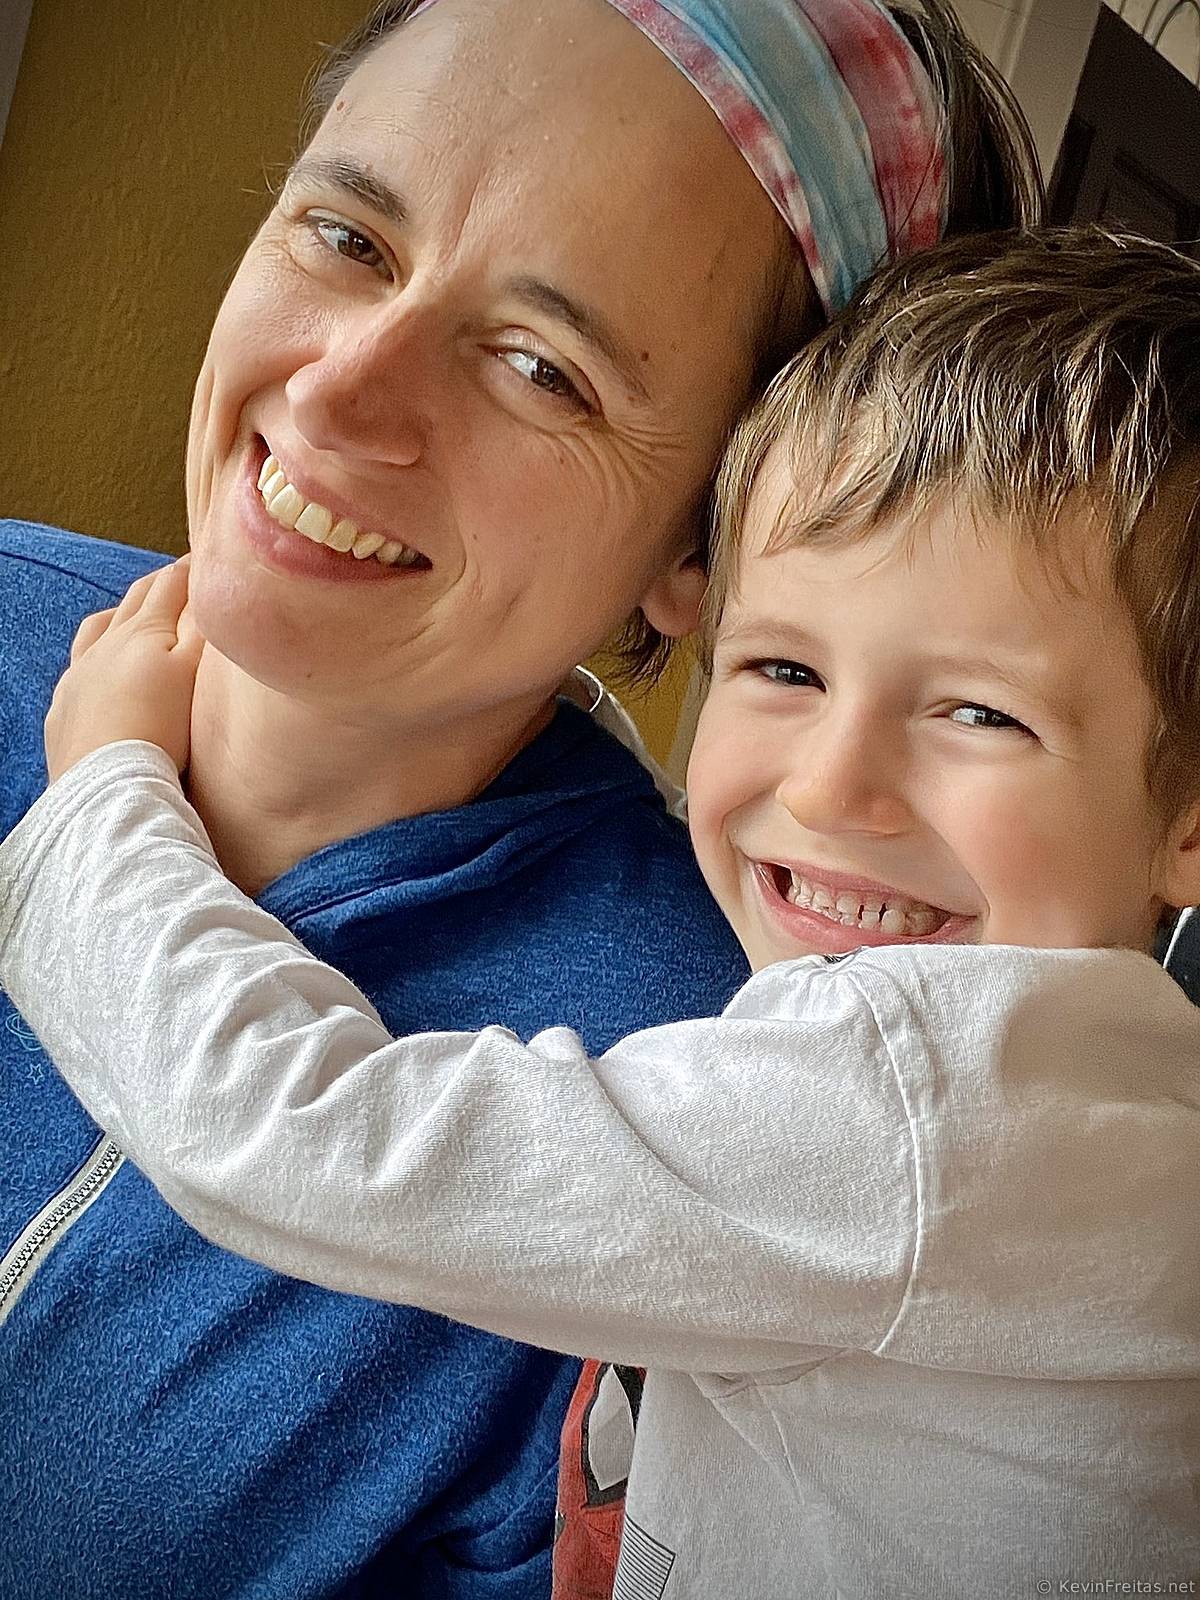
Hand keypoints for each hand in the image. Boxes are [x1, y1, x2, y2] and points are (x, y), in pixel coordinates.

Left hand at [45, 556, 204, 781]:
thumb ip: (204, 633)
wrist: (108, 783)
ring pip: (98, 628)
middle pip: (135, 600)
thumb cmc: (160, 730)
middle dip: (159, 583)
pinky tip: (99, 670)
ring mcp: (80, 674)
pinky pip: (77, 667)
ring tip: (131, 614)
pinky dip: (93, 656)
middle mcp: (106, 644)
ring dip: (119, 614)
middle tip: (179, 576)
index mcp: (144, 632)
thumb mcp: (195, 676)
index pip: (171, 585)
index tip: (208, 555)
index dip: (191, 568)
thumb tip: (214, 596)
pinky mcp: (65, 706)